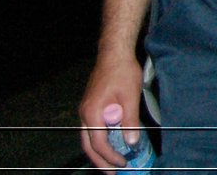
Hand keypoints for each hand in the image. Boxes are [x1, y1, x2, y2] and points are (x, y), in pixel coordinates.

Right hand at [78, 52, 144, 170]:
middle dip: (100, 162)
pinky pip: (91, 130)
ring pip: (88, 138)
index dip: (111, 157)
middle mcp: (85, 114)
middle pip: (88, 145)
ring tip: (110, 164)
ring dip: (98, 152)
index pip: (99, 144)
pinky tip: (109, 144)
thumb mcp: (130, 97)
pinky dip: (99, 141)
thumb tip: (132, 143)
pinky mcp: (91, 106)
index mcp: (92, 114)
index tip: (123, 164)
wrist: (114, 53)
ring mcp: (86, 110)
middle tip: (112, 174)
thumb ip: (130, 121)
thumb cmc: (123, 72)